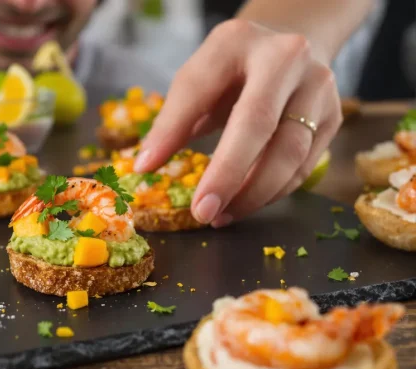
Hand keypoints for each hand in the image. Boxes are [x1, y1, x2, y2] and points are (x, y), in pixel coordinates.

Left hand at [134, 19, 341, 226]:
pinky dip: (274, 192)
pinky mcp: (334, 116)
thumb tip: (145, 165)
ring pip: (290, 152)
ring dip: (253, 193)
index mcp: (237, 42)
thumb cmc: (233, 70)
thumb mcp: (197, 80)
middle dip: (227, 175)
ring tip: (220, 215)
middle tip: (202, 212)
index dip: (173, 131)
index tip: (148, 167)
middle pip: (258, 124)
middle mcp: (288, 59)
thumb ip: (173, 119)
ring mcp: (318, 87)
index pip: (200, 90)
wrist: (291, 48)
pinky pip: (304, 166)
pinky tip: (246, 204)